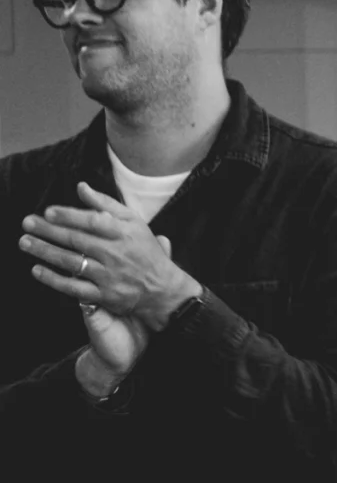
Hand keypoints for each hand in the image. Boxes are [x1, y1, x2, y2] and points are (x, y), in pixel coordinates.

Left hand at [20, 183, 202, 325]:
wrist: (164, 289)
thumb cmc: (146, 252)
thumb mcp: (134, 223)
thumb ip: (106, 205)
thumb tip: (81, 187)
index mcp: (124, 233)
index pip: (93, 221)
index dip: (69, 216)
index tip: (49, 212)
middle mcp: (116, 254)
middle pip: (77, 240)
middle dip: (49, 231)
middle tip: (27, 223)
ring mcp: (109, 276)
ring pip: (72, 262)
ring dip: (45, 251)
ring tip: (25, 242)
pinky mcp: (105, 295)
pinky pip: (75, 287)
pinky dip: (54, 279)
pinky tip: (37, 270)